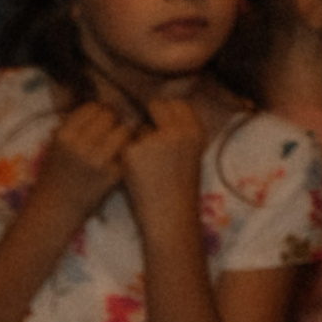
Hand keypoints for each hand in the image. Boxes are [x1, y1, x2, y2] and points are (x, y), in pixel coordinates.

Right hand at [30, 101, 133, 223]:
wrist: (55, 209)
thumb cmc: (54, 175)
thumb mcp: (55, 146)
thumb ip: (73, 125)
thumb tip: (98, 103)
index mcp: (64, 136)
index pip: (92, 108)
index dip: (99, 112)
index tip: (100, 121)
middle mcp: (80, 145)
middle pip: (109, 116)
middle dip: (113, 121)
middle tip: (111, 131)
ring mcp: (98, 160)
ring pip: (123, 130)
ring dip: (123, 133)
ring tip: (118, 142)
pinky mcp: (112, 174)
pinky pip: (128, 150)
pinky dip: (126, 151)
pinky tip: (120, 157)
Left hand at [119, 96, 206, 226]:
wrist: (170, 217)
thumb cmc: (179, 191)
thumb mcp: (190, 154)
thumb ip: (180, 133)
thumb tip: (158, 113)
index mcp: (195, 131)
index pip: (177, 104)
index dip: (165, 112)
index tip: (159, 121)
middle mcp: (178, 131)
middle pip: (158, 106)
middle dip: (149, 116)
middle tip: (146, 137)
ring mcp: (155, 140)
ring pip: (139, 127)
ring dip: (138, 139)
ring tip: (146, 166)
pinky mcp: (133, 151)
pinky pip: (125, 145)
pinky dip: (127, 157)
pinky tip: (135, 174)